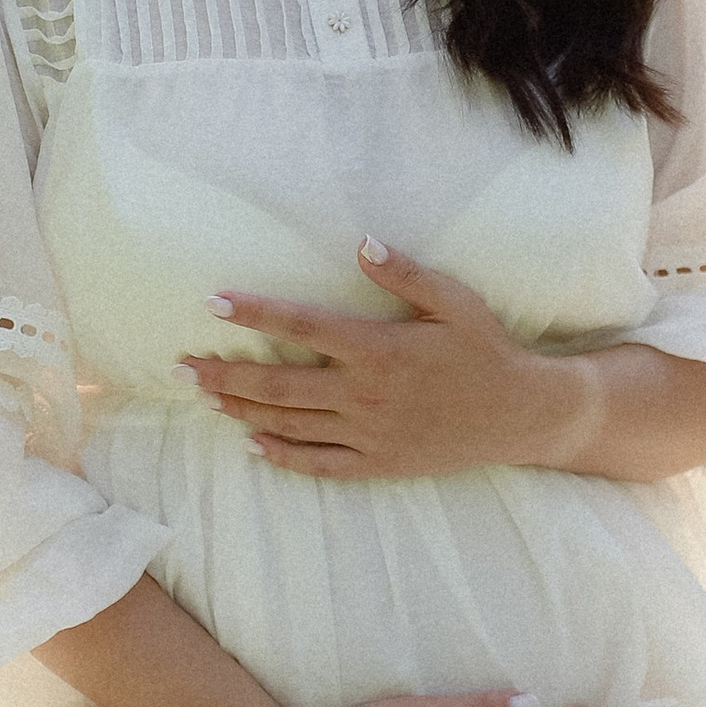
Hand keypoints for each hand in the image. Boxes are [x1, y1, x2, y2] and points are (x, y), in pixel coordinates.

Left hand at [182, 240, 586, 481]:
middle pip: (278, 383)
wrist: (522, 415)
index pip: (301, 324)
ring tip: (207, 396)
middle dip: (225, 372)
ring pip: (289, 423)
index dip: (253, 311)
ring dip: (244, 409)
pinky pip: (319, 463)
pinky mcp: (378, 463)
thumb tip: (361, 243)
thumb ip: (404, 274)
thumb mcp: (454, 303)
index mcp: (379, 348)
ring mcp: (369, 434)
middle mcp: (365, 394)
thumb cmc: (487, 350)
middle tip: (183, 365)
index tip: (212, 301)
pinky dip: (282, 455)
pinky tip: (253, 444)